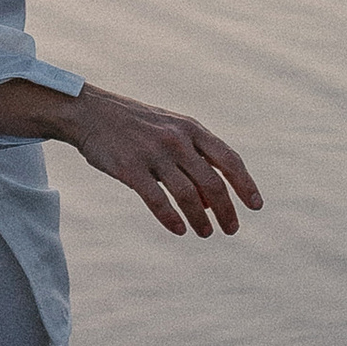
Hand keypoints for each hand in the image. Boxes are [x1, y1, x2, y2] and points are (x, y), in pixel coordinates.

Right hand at [57, 83, 261, 235]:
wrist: (90, 112)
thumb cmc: (135, 125)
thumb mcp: (171, 129)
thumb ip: (195, 156)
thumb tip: (214, 199)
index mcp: (191, 128)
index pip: (229, 159)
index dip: (245, 184)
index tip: (256, 206)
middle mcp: (177, 140)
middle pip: (212, 182)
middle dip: (227, 210)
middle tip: (231, 230)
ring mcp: (153, 154)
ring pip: (188, 195)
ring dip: (201, 219)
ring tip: (205, 233)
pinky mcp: (130, 168)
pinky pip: (157, 199)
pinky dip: (171, 218)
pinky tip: (180, 229)